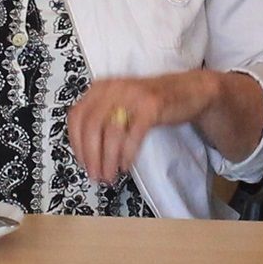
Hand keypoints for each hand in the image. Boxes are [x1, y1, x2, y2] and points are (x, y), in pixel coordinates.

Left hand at [73, 71, 217, 183]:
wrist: (187, 90)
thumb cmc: (150, 103)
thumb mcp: (120, 105)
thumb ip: (102, 120)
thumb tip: (86, 155)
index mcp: (100, 88)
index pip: (77, 116)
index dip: (76, 143)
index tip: (81, 162)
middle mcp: (114, 88)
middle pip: (91, 126)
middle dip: (91, 156)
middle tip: (95, 175)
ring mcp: (133, 95)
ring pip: (111, 132)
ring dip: (108, 159)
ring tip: (110, 175)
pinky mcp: (152, 105)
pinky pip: (133, 134)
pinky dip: (127, 154)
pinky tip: (125, 165)